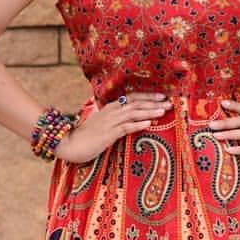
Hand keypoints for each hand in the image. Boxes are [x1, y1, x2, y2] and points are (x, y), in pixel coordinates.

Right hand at [53, 93, 168, 164]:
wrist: (70, 144)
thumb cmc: (87, 136)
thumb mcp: (103, 124)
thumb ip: (115, 120)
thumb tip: (131, 119)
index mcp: (111, 108)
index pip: (132, 98)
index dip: (148, 96)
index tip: (162, 96)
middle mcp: (111, 112)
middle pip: (136, 104)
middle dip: (153, 103)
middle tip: (169, 103)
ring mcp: (109, 122)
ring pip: (133, 114)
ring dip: (149, 111)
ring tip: (163, 111)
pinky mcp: (107, 134)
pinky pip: (125, 128)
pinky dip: (137, 124)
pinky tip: (148, 124)